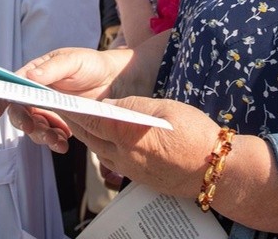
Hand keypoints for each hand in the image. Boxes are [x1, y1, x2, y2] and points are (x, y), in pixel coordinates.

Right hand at [0, 47, 128, 149]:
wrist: (116, 80)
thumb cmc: (93, 64)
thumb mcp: (74, 61)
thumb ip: (52, 68)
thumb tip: (28, 77)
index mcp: (36, 72)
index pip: (12, 85)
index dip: (1, 98)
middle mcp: (38, 91)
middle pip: (19, 110)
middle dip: (24, 122)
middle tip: (34, 128)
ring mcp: (49, 108)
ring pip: (33, 127)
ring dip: (40, 136)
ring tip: (57, 139)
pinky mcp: (60, 122)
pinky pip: (49, 135)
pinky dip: (53, 141)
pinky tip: (64, 143)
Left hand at [62, 96, 221, 198]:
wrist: (216, 170)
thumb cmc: (196, 135)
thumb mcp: (165, 108)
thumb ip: (133, 105)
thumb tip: (109, 105)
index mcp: (129, 136)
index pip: (92, 120)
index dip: (74, 109)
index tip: (61, 99)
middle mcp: (125, 157)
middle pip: (92, 137)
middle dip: (77, 121)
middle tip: (66, 107)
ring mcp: (132, 170)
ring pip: (100, 150)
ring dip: (90, 135)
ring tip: (84, 120)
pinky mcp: (140, 178)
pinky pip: (114, 161)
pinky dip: (105, 147)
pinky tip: (109, 139)